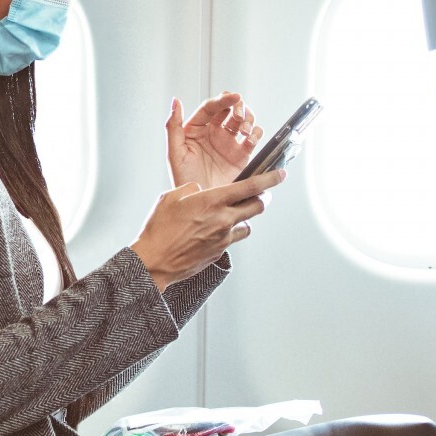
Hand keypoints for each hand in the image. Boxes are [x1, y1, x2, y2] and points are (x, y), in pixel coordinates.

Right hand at [130, 169, 285, 291]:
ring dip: (244, 218)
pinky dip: (229, 233)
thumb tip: (201, 191)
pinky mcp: (219, 252)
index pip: (251, 187)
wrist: (155, 261)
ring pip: (247, 225)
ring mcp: (223, 238)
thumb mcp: (171, 197)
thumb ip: (192, 189)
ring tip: (230, 216)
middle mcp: (223, 220)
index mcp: (212, 201)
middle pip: (257, 207)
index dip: (270, 179)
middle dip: (262, 199)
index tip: (280, 174)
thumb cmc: (159, 230)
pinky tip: (214, 232)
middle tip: (260, 195)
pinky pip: (232, 239)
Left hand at [166, 92, 265, 188]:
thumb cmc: (184, 180)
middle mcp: (214, 132)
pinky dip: (256, 134)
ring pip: (243, 120)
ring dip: (248, 119)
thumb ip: (173, 126)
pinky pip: (253, 137)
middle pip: (230, 109)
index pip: (211, 107)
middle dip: (238, 107)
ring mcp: (228, 142)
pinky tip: (250, 140)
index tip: (234, 97)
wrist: (201, 203)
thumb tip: (175, 102)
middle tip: (239, 116)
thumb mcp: (175, 153)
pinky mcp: (241, 154)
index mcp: (197, 129)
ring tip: (245, 131)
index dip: (223, 99)